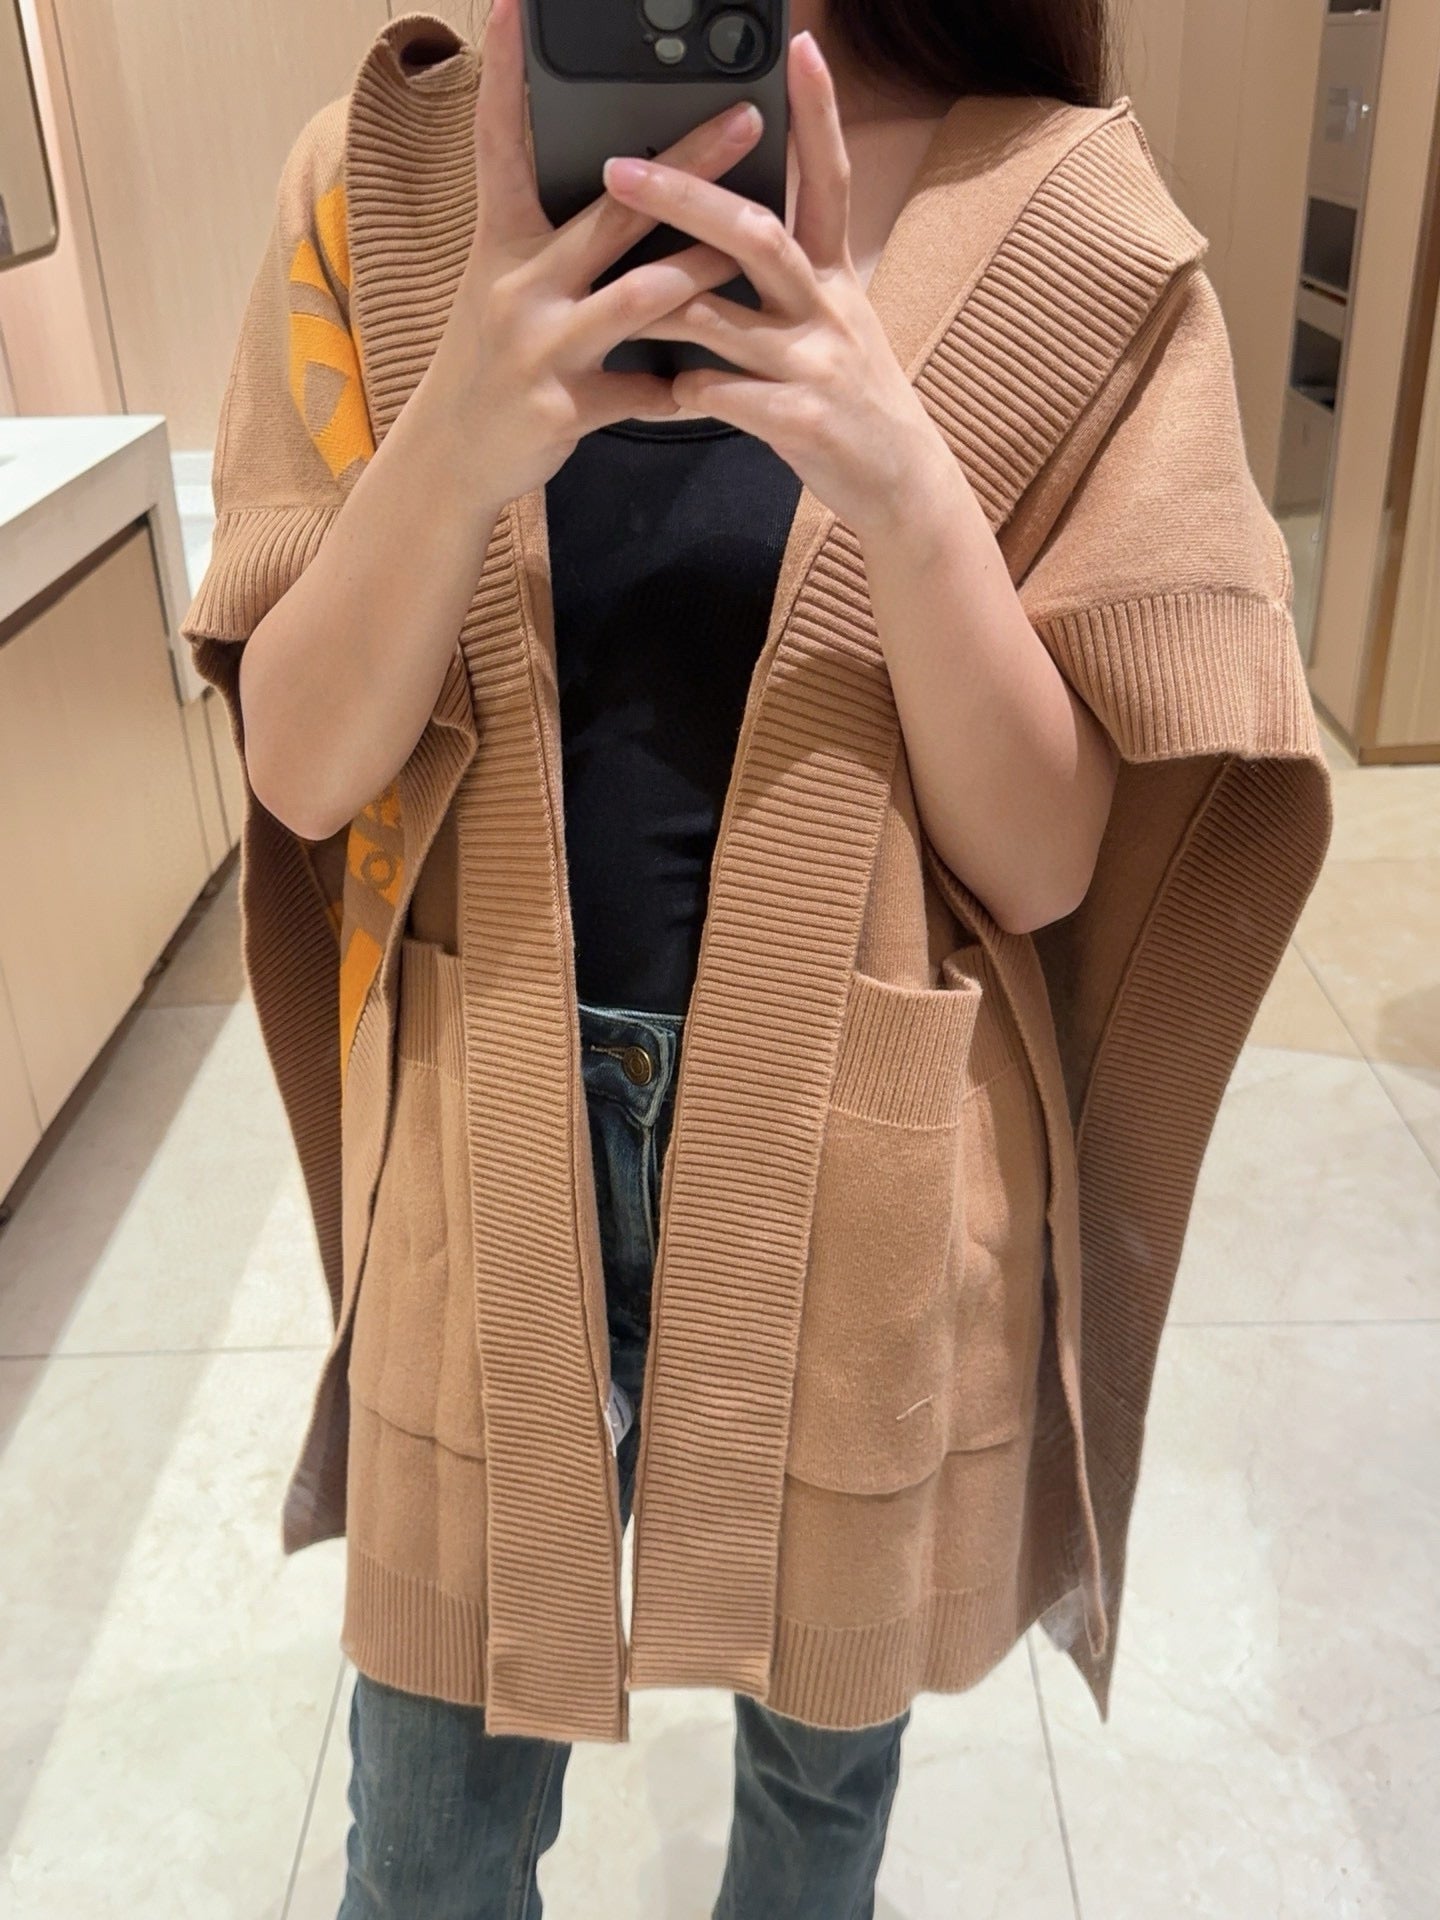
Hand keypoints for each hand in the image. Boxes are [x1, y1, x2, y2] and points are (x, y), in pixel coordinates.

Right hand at [421, 0, 762, 510]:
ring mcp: (542, 348)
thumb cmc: (494, 359)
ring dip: (704, 273)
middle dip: (685, 167)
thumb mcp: (504, 285)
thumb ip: (555, 239)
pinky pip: (643, 392)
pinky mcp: (564, 407)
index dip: (504, 77)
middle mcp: (519, 287)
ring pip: (639, 299)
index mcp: (501, 244)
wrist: (453, 456)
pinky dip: (682, 390)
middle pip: (612, 212)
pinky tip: (714, 384)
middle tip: (746, 122)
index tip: (516, 9)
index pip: (500, 145)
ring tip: (759, 249)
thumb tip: (624, 182)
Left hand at [599, 29, 946, 538]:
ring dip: (660, 307)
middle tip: (621, 171)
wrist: (898, 481)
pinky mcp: (802, 421)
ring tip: (610, 300)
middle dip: (685, 199)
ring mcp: (816, 364)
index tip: (799, 47)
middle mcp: (828, 306)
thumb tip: (724, 219)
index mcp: (833, 272)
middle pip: (756, 234)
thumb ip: (784, 271)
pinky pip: (725, 396)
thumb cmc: (845, 393)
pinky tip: (671, 393)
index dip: (817, 112)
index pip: (828, 176)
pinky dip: (690, 390)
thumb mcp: (831, 318)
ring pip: (724, 320)